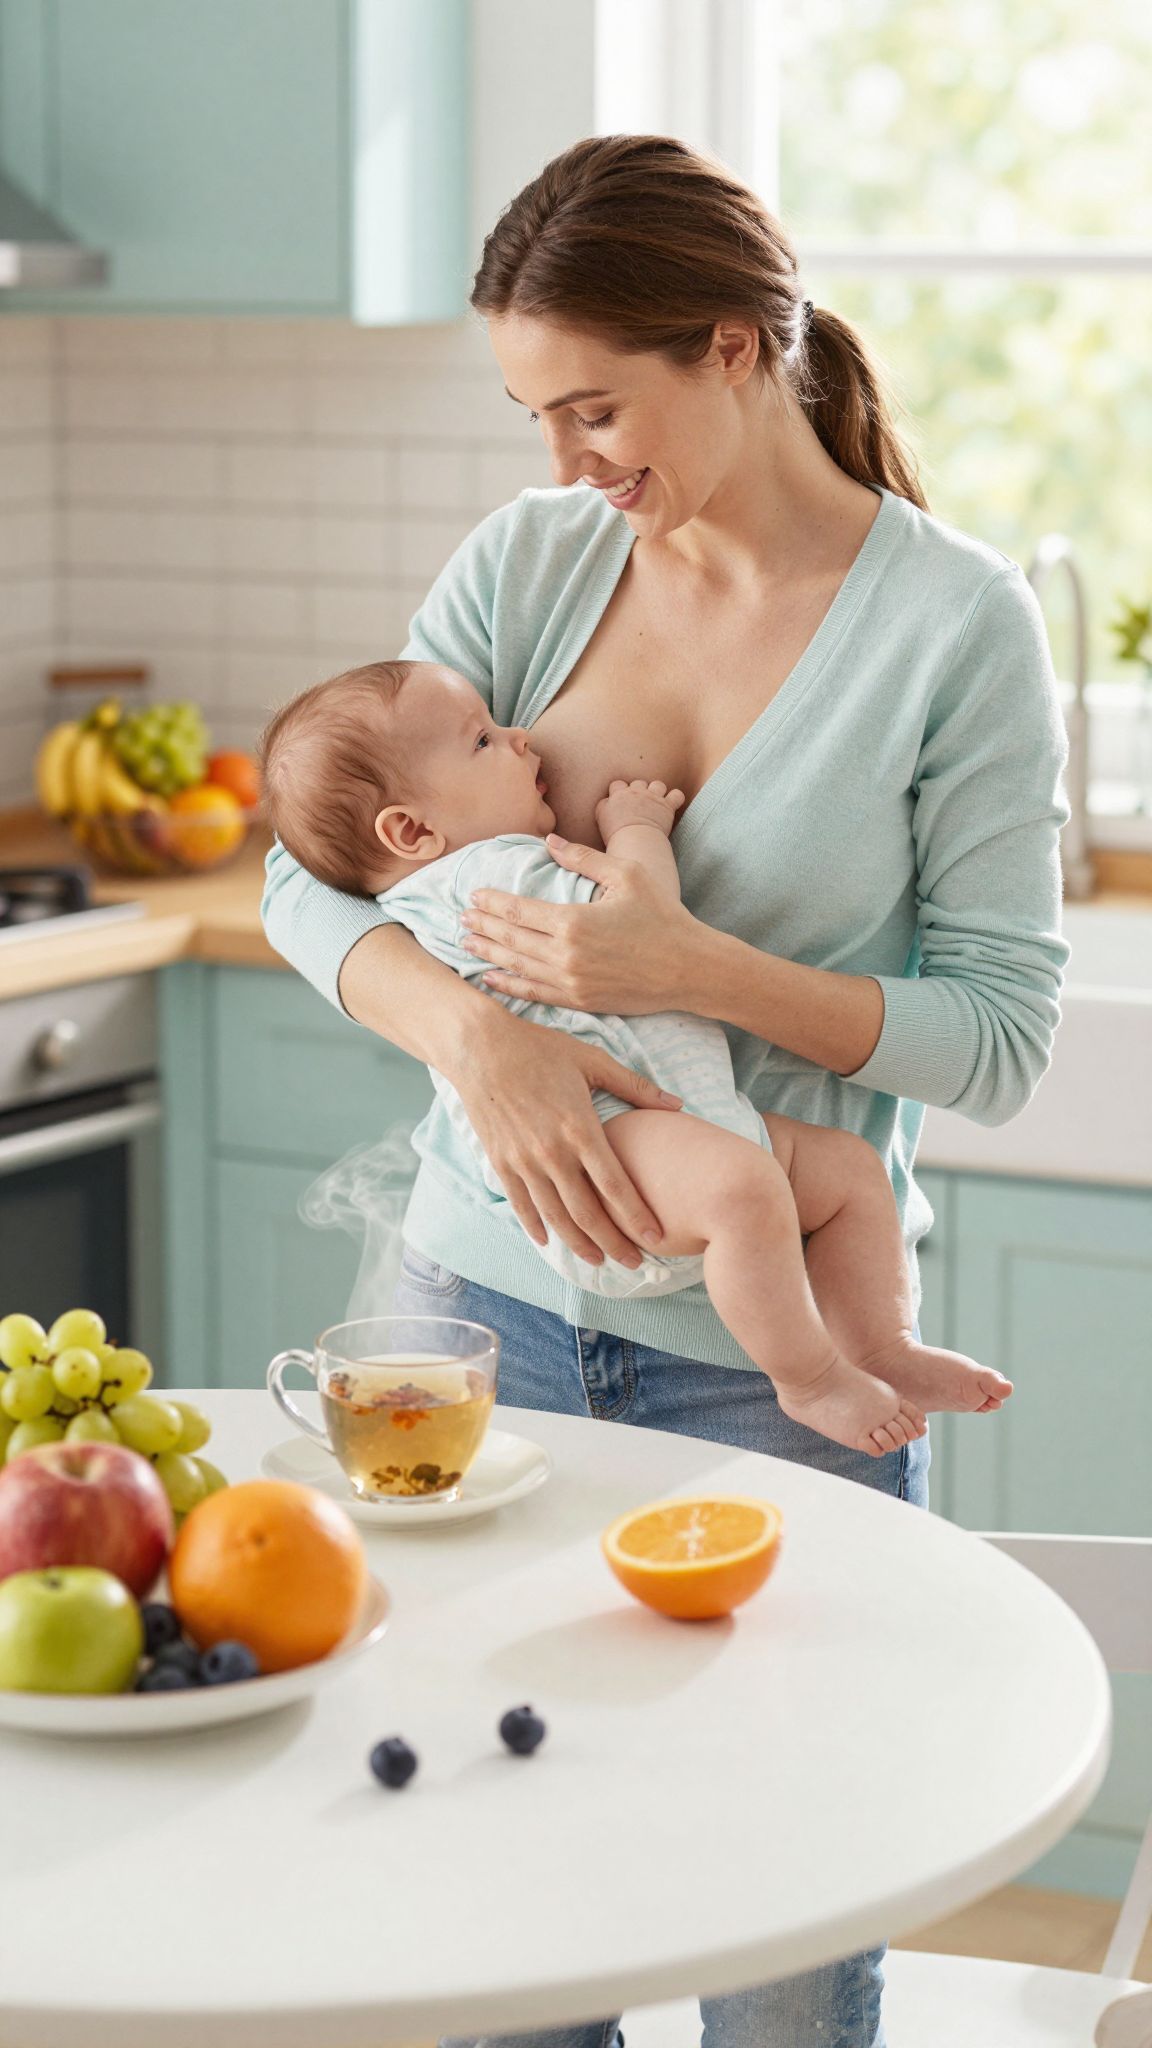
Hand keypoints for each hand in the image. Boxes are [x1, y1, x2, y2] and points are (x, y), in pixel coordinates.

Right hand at [452, 1011, 680, 1265]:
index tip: (657, 1238)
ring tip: (598, 1260)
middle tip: (634, 1263)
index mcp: (580, 1128)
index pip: (615, 1186)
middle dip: (614, 1242)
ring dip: (579, 1243)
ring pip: (555, 1216)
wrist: (480, 1047)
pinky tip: (550, 1241)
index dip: (637, 1217)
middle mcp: (552, 1152)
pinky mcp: (501, 1162)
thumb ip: (636, 1087)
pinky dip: (537, 1227)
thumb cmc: (541, 1049)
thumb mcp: (593, 1061)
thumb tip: (679, 1105)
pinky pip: (522, 1204)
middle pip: (588, 1212)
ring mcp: (524, 1161)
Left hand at [461, 836, 702, 1012]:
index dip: (492, 903)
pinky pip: (535, 994)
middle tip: (461, 917)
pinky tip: (491, 978)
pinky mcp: (580, 1001)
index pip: (518, 910)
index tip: (474, 895)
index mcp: (573, 920)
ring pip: (517, 967)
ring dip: (489, 954)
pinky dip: (509, 986)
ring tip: (466, 943)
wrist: (690, 968)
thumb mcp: (626, 875)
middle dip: (483, 927)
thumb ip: (583, 858)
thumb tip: (549, 843)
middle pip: (511, 938)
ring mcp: (571, 982)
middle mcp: (565, 954)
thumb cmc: (662, 916)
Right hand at [595, 778, 684, 842]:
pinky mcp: (667, 805)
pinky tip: (673, 804)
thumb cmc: (615, 835)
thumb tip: (607, 802)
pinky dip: (676, 799)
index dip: (621, 792)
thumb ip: (603, 806)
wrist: (634, 840)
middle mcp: (636, 792)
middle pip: (638, 783)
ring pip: (658, 785)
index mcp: (618, 795)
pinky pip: (677, 795)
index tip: (623, 802)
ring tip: (657, 803)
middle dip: (640, 792)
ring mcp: (653, 797)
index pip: (618, 784)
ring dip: (658, 792)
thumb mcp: (601, 818)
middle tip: (640, 806)